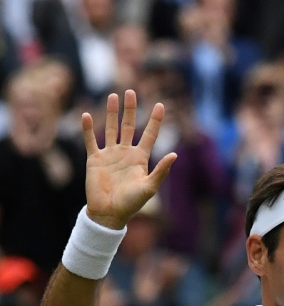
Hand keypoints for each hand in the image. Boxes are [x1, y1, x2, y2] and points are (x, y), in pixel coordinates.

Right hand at [82, 90, 176, 229]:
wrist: (109, 213)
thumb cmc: (131, 203)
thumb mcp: (149, 187)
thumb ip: (161, 170)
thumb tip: (175, 154)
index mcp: (140, 158)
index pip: (149, 134)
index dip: (155, 120)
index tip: (160, 104)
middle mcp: (125, 153)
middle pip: (129, 126)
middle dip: (130, 109)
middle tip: (131, 92)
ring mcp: (110, 155)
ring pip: (111, 128)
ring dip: (112, 113)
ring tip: (113, 96)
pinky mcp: (95, 159)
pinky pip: (91, 140)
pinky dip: (88, 128)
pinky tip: (87, 115)